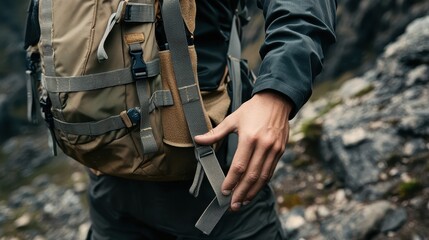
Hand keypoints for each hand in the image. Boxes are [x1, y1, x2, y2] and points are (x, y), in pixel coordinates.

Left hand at [194, 90, 292, 210]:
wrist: (277, 100)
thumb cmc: (253, 109)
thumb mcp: (232, 118)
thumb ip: (216, 133)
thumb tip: (198, 140)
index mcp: (249, 137)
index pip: (239, 165)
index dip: (231, 181)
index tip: (224, 192)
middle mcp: (263, 145)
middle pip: (251, 175)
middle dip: (241, 192)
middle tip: (232, 205)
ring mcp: (274, 149)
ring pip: (262, 177)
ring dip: (252, 192)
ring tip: (242, 203)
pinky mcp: (280, 151)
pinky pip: (270, 172)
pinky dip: (262, 184)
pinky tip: (253, 191)